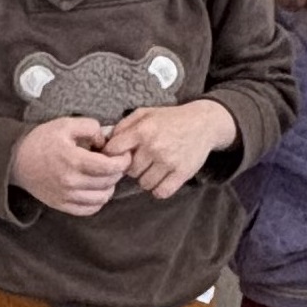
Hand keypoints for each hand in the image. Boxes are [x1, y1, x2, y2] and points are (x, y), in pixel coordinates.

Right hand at [11, 117, 132, 215]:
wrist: (17, 160)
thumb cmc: (42, 140)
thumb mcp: (66, 124)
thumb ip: (90, 127)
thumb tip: (106, 141)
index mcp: (73, 160)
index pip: (109, 167)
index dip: (123, 161)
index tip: (124, 154)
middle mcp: (71, 182)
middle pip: (108, 182)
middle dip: (117, 172)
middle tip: (115, 162)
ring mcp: (66, 196)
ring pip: (102, 198)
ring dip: (109, 186)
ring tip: (106, 175)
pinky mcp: (61, 205)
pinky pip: (89, 209)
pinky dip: (98, 200)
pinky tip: (97, 189)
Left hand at [103, 100, 236, 199]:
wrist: (203, 123)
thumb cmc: (170, 119)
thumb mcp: (145, 113)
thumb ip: (123, 126)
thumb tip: (103, 141)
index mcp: (142, 130)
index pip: (113, 151)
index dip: (112, 156)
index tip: (118, 156)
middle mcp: (154, 146)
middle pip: (129, 171)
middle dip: (132, 167)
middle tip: (142, 160)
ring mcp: (168, 161)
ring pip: (144, 184)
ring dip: (146, 179)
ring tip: (153, 168)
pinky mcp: (182, 173)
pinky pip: (161, 192)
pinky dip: (159, 188)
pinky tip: (162, 178)